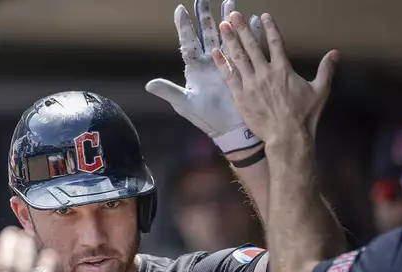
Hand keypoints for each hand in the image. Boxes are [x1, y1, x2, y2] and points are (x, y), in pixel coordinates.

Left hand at [145, 0, 261, 152]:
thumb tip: (148, 84)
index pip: (188, 43)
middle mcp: (210, 63)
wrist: (229, 129)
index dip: (184, 27)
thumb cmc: (206, 118)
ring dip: (228, 21)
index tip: (180, 10)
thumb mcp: (185, 104)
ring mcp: (226, 64)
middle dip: (206, 16)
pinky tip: (253, 20)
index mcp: (195, 68)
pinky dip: (250, 34)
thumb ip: (168, 92)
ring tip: (231, 3)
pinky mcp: (241, 68)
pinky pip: (245, 47)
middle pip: (207, 34)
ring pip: (226, 36)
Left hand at [211, 12, 338, 144]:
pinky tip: (216, 52)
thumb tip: (336, 52)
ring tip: (223, 27)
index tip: (262, 16)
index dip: (268, 27)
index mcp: (284, 69)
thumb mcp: (320, 91)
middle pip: (252, 46)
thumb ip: (326, 70)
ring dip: (230, 40)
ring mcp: (251, 84)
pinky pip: (229, 76)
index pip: (276, 42)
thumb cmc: (304, 116)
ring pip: (238, 58)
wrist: (287, 136)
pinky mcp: (241, 97)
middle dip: (242, 29)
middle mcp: (265, 73)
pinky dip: (221, 63)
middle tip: (232, 15)